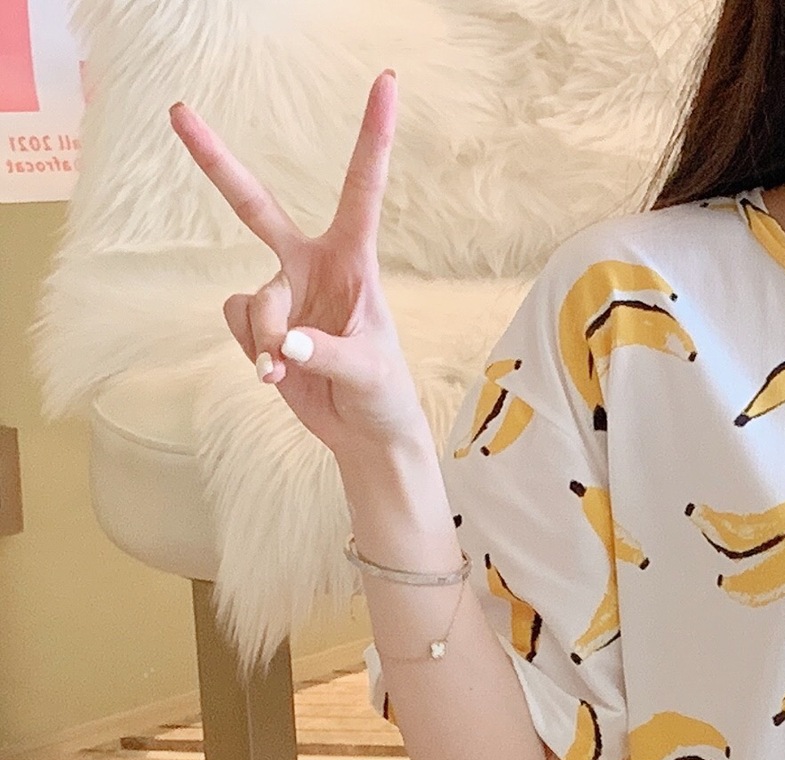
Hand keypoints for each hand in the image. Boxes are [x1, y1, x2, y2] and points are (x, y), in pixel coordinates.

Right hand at [170, 73, 428, 460]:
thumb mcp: (368, 373)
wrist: (364, 431)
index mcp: (353, 260)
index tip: (387, 81)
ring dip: (266, 339)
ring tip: (287, 369)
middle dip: (214, 160)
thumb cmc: (383, 393)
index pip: (361, 189)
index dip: (372, 136)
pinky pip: (239, 323)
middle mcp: (311, 264)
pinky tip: (275, 374)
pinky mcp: (260, 322)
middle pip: (253, 205)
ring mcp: (282, 291)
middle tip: (176, 110)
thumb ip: (326, 355)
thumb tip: (284, 345)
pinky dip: (253, 352)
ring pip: (254, 301)